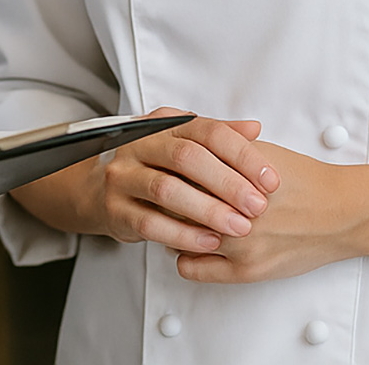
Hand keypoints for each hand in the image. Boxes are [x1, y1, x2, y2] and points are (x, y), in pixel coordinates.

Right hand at [11, 107, 279, 254]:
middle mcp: (140, 145)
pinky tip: (209, 243)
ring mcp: (124, 175)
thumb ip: (218, 135)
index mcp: (163, 126)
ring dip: (206, 210)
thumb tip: (254, 127)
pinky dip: (181, 234)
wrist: (97, 187)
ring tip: (238, 227)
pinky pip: (149, 222)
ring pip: (166, 189)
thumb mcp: (182, 142)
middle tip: (258, 206)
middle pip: (186, 157)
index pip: (206, 130)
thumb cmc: (153, 164)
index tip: (270, 179)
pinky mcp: (115, 208)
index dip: (241, 154)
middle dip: (226, 182)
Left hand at [176, 142, 355, 282]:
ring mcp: (237, 243)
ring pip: (178, 235)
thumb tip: (181, 132)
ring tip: (171, 214)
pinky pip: (192, 267)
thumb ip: (217, 140)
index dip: (163, 166)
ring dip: (171, 225)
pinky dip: (183, 254)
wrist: (340, 212)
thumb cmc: (300, 177)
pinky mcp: (245, 271)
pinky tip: (187, 241)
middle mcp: (231, 210)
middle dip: (163, 196)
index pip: (176, 171)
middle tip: (158, 189)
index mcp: (230, 175)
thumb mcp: (255, 148)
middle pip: (173, 202)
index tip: (157, 165)